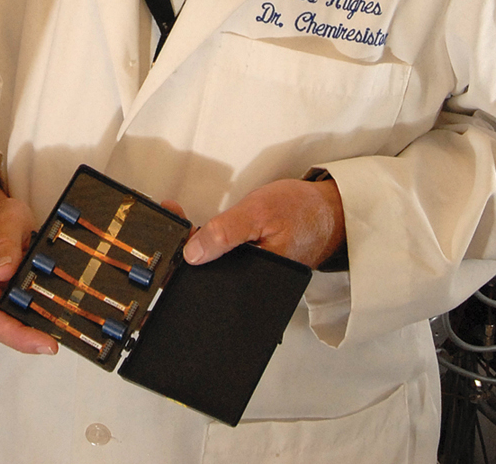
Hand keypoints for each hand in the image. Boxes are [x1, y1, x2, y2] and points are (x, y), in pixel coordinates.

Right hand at [0, 175, 56, 354]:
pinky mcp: (17, 293)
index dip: (16, 335)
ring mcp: (3, 296)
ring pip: (17, 324)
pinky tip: (61, 317)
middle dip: (30, 340)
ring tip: (63, 333)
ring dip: (38, 331)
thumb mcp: (0, 222)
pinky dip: (44, 317)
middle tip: (56, 343)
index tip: (41, 341)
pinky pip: (28, 311)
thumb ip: (2, 243)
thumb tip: (3, 271)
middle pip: (5, 329)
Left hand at [182, 177, 345, 268]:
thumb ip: (225, 233)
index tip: (166, 234)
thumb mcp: (258, 212)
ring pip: (214, 266)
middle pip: (207, 273)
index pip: (208, 279)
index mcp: (254, 280)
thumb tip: (193, 252)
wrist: (329, 210)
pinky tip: (206, 230)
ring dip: (197, 244)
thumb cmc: (301, 211)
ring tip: (186, 223)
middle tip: (173, 219)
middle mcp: (251, 285)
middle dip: (187, 250)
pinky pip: (225, 259)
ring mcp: (251, 277)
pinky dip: (212, 243)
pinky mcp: (252, 267)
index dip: (183, 259)